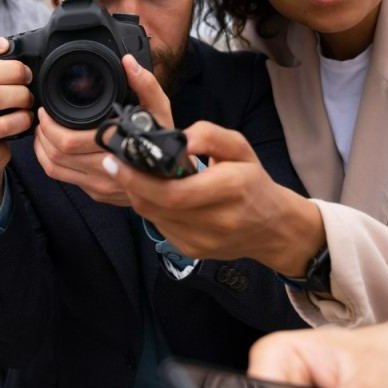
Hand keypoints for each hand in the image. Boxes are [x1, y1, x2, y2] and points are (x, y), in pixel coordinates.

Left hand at [36, 55, 170, 205]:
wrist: (176, 179)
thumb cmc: (167, 142)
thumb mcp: (161, 111)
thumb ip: (146, 85)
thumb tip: (128, 62)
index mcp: (118, 149)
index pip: (69, 142)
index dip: (51, 126)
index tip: (47, 110)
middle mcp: (108, 171)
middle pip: (57, 155)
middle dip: (43, 133)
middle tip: (42, 117)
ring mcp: (101, 186)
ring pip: (56, 169)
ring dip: (42, 148)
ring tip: (43, 130)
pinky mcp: (96, 193)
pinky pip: (63, 179)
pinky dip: (50, 162)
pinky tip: (51, 148)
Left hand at [102, 120, 323, 274]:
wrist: (273, 228)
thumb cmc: (253, 183)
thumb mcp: (240, 148)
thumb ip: (209, 135)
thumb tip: (178, 137)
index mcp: (230, 189)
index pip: (173, 191)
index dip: (137, 178)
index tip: (116, 160)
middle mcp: (216, 220)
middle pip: (155, 205)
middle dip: (129, 184)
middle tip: (114, 163)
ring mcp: (201, 241)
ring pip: (152, 216)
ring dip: (138, 194)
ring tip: (134, 174)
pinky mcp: (191, 251)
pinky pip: (159, 226)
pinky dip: (152, 208)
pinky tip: (156, 195)